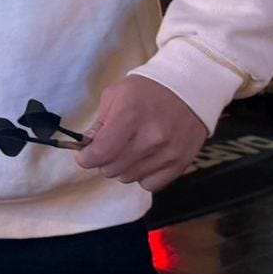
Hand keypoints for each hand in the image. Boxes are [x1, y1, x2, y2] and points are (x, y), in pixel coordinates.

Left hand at [76, 74, 208, 191]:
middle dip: (102, 162)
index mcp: (129, 116)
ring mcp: (168, 153)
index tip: (83, 155)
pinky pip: (150, 184)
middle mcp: (150, 137)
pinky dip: (142, 175)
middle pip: (112, 169)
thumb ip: (99, 122)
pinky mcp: (181, 163)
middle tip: (106, 150)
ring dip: (122, 168)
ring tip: (127, 150)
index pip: (101, 153)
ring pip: (129, 178)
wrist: (189, 89)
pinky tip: (144, 159)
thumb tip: (87, 146)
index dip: (86, 158)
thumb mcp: (115, 95)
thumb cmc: (147, 90)